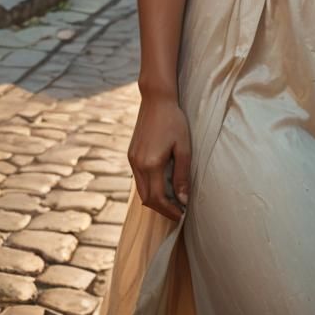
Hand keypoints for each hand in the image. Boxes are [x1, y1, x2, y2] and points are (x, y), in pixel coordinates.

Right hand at [127, 92, 191, 220]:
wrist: (156, 100)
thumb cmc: (174, 121)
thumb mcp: (183, 148)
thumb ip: (182, 175)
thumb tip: (183, 199)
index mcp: (151, 164)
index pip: (158, 199)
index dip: (170, 210)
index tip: (182, 215)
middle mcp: (137, 164)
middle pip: (146, 199)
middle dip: (162, 208)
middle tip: (178, 212)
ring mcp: (132, 159)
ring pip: (141, 190)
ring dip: (155, 199)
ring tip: (172, 200)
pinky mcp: (131, 154)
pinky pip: (139, 178)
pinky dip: (149, 187)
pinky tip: (162, 184)